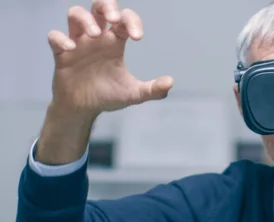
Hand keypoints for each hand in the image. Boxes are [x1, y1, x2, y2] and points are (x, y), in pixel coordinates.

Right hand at [48, 0, 172, 116]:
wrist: (84, 110)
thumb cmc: (108, 96)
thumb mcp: (134, 94)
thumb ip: (153, 89)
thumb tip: (170, 82)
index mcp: (115, 42)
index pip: (124, 20)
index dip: (131, 21)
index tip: (137, 37)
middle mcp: (96, 38)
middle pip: (99, 7)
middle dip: (107, 6)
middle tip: (113, 19)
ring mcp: (77, 43)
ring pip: (75, 14)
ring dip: (85, 19)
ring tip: (95, 34)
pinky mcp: (61, 54)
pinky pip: (55, 37)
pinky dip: (61, 38)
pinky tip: (71, 48)